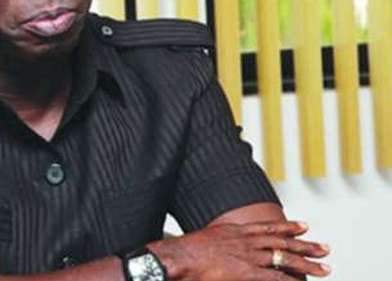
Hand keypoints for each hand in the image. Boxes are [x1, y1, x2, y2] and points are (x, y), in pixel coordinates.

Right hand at [150, 220, 329, 279]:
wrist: (180, 256)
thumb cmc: (187, 249)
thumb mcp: (207, 238)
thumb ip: (221, 240)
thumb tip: (225, 244)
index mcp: (236, 231)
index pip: (268, 227)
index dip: (288, 227)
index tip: (303, 226)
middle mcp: (246, 240)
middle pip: (282, 242)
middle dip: (305, 245)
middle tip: (323, 247)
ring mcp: (248, 256)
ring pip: (284, 259)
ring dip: (306, 263)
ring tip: (323, 267)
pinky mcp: (247, 272)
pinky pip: (275, 277)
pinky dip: (289, 280)